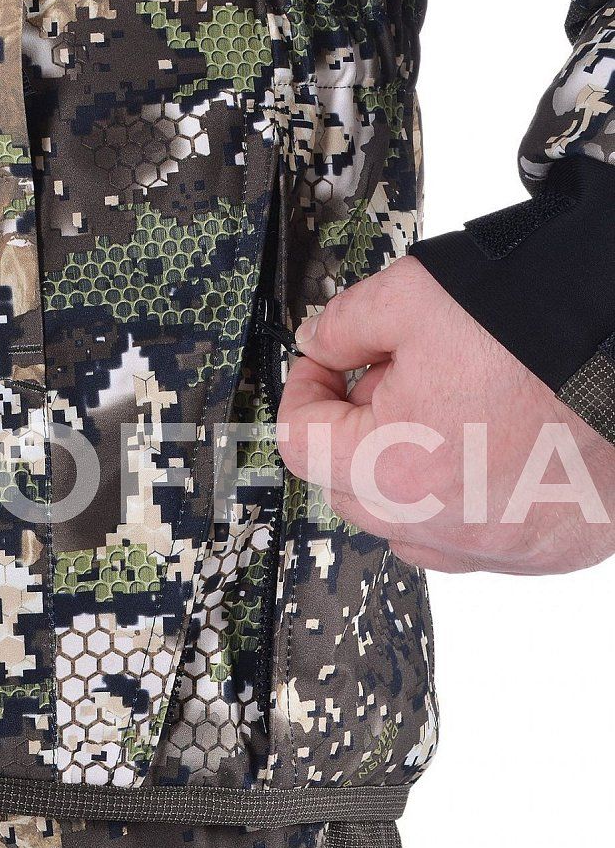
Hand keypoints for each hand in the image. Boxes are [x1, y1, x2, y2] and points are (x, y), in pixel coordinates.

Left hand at [276, 256, 614, 574]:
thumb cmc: (547, 326)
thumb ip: (344, 324)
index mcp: (396, 467)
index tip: (322, 367)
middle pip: (347, 485)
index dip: (303, 390)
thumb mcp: (417, 296)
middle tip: (397, 377)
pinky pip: (469, 540)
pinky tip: (486, 453)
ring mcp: (498, 546)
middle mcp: (442, 524)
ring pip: (404, 521)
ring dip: (403, 473)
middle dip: (356, 429)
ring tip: (450, 412)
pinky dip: (460, 502)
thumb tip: (317, 343)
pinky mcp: (546, 551)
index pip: (300, 441)